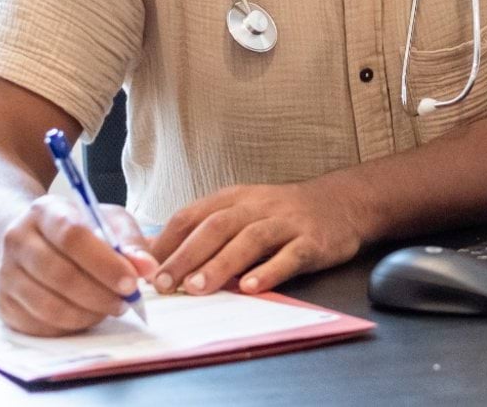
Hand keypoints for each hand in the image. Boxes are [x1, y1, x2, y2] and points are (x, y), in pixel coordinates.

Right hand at [0, 195, 158, 335]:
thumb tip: (147, 268)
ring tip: (110, 308)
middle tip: (126, 301)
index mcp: (45, 211)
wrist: (31, 242)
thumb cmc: (79, 231)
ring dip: (88, 313)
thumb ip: (130, 241)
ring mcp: (6, 274)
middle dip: (100, 294)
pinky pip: (40, 325)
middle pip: (60, 274)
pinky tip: (87, 314)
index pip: (72, 236)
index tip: (131, 282)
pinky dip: (70, 326)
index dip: (104, 263)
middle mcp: (17, 240)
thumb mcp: (107, 221)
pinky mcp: (4, 304)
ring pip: (49, 305)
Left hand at [147, 182, 364, 296]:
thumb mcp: (243, 211)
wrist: (343, 202)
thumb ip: (208, 231)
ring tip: (198, 287)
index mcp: (234, 198)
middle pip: (216, 227)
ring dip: (221, 264)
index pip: (192, 215)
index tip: (143, 269)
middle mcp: (257, 206)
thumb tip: (160, 257)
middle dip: (186, 256)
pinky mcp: (312, 241)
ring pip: (250, 239)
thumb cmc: (282, 214)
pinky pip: (290, 255)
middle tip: (163, 283)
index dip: (166, 242)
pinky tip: (252, 287)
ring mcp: (286, 222)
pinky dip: (269, 271)